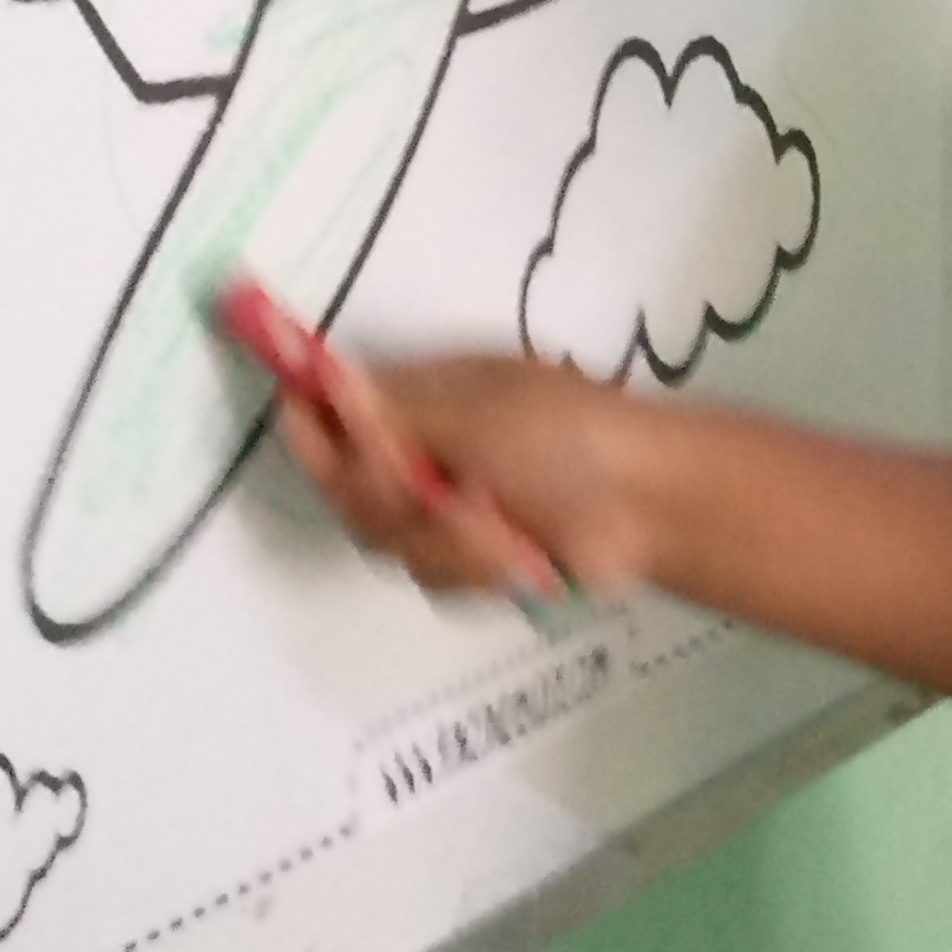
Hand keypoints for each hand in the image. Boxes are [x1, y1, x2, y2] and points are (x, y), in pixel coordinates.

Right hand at [272, 348, 649, 596]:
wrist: (649, 504)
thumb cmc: (567, 435)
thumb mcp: (477, 410)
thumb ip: (392, 412)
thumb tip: (325, 375)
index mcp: (425, 398)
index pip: (337, 412)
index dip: (314, 423)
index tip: (302, 422)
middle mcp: (425, 452)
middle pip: (349, 491)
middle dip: (391, 499)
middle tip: (442, 496)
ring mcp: (447, 510)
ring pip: (390, 543)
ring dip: (449, 541)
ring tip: (503, 529)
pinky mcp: (472, 561)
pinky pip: (435, 577)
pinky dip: (476, 568)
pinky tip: (520, 557)